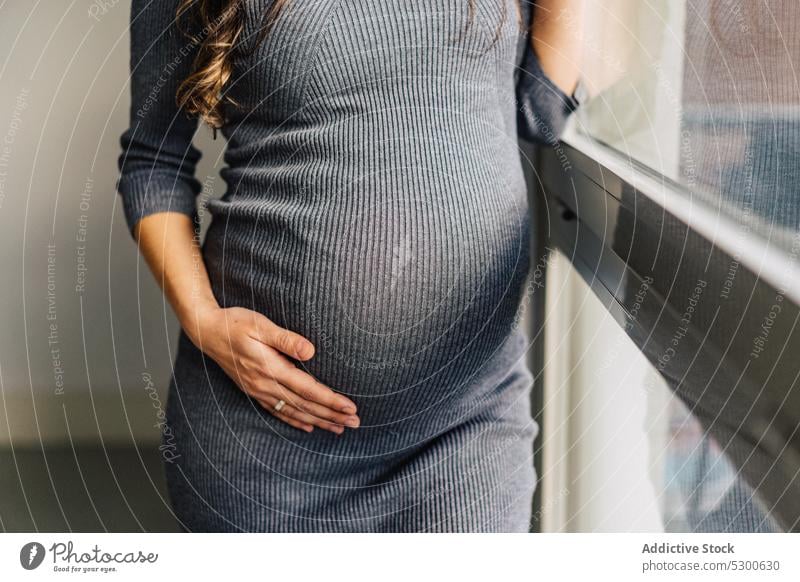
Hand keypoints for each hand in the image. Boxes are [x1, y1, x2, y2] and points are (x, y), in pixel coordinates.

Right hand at [182, 305, 359, 433]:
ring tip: (339, 429)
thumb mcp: (261, 325)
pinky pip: (278, 411)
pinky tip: (309, 426)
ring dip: (318, 421)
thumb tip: (311, 351)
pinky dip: (295, 421)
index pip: (308, 390)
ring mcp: (259, 390)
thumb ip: (286, 339)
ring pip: (294, 412)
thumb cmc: (235, 323)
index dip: (331, 400)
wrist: (207, 332)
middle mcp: (265, 385)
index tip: (350, 408)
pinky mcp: (254, 390)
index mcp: (271, 369)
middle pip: (305, 405)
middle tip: (355, 424)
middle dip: (331, 416)